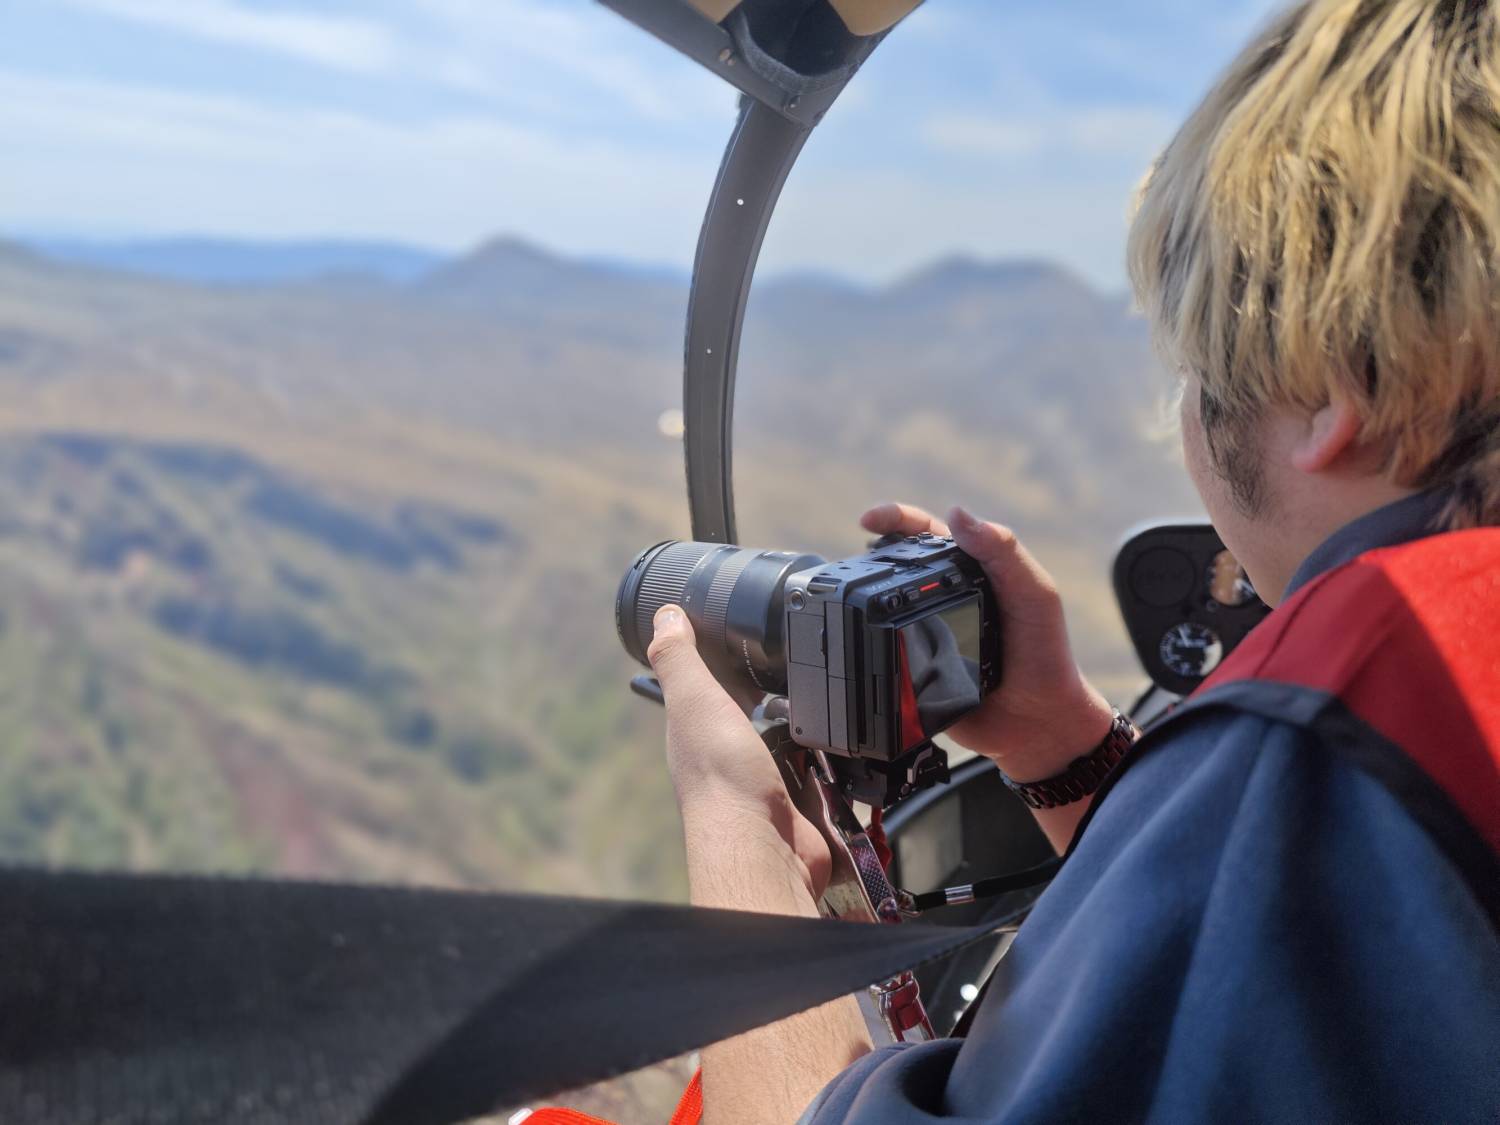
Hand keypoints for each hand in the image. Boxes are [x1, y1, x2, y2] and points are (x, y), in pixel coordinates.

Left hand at [647, 605, 831, 901]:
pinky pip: (827, 767)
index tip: (744, 635)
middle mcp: (732, 753)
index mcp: (700, 728)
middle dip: (780, 689)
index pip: (711, 684)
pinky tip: (844, 737)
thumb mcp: (693, 699)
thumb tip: (663, 613)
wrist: (763, 844)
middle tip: (800, 660)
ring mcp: (770, 777)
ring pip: (797, 735)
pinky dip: (836, 754)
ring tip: (828, 691)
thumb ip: (680, 657)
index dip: (724, 661)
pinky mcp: (807, 797)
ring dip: (811, 720)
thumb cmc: (720, 778)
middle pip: (760, 708)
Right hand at [861, 502, 1113, 781]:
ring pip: (880, 604)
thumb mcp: (1033, 594)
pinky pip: (880, 649)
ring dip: (859, 593)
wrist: (1038, 723)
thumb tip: (958, 513)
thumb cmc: (1045, 654)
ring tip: (845, 590)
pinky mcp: (912, 666)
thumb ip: (1004, 552)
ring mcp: (925, 630)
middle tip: (851, 559)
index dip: (896, 519)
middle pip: (895, 563)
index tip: (868, 520)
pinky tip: (851, 636)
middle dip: (868, 553)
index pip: (927, 533)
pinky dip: (862, 639)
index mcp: (972, 570)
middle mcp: (944, 596)